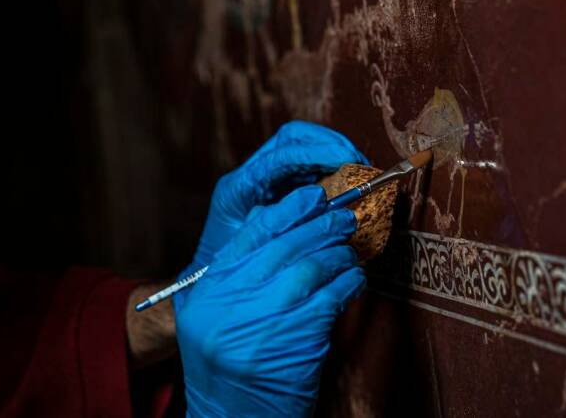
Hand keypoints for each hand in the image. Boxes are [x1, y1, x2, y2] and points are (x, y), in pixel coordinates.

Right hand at [175, 185, 364, 417]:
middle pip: (286, 244)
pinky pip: (332, 295)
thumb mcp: (217, 316)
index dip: (288, 209)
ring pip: (312, 265)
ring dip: (339, 254)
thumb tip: (275, 221)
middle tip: (344, 217)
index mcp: (210, 288)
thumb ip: (239, 273)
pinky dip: (349, 283)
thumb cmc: (232, 368)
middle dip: (321, 225)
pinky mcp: (295, 339)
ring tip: (350, 252)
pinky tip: (355, 280)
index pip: (253, 232)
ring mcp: (261, 318)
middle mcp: (230, 300)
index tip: (312, 196)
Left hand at [189, 121, 367, 273]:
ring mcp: (266, 177)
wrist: (211, 282)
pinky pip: (309, 166)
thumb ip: (283, 231)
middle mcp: (252, 174)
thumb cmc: (227, 269)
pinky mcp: (280, 185)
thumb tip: (324, 214)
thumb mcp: (253, 250)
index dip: (317, 153)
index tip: (347, 160)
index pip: (282, 155)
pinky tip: (349, 180)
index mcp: (240, 186)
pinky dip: (332, 168)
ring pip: (303, 146)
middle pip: (293, 138)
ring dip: (333, 152)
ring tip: (358, 168)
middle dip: (329, 143)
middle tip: (357, 160)